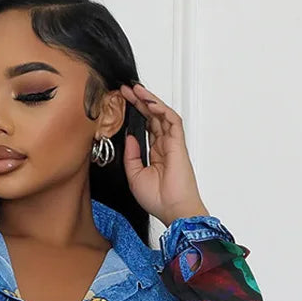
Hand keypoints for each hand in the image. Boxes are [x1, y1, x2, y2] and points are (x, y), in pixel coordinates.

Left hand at [119, 82, 209, 225]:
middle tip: (126, 90)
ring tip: (136, 90)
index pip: (146, 127)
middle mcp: (164, 146)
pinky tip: (150, 103)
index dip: (135, 113)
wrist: (173, 209)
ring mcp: (172, 144)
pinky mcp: (178, 144)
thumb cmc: (158, 199)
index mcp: (155, 154)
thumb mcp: (134, 176)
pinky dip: (162, 110)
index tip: (123, 103)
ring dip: (150, 101)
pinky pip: (172, 121)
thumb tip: (129, 137)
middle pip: (152, 117)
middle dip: (139, 102)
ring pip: (162, 115)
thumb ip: (131, 156)